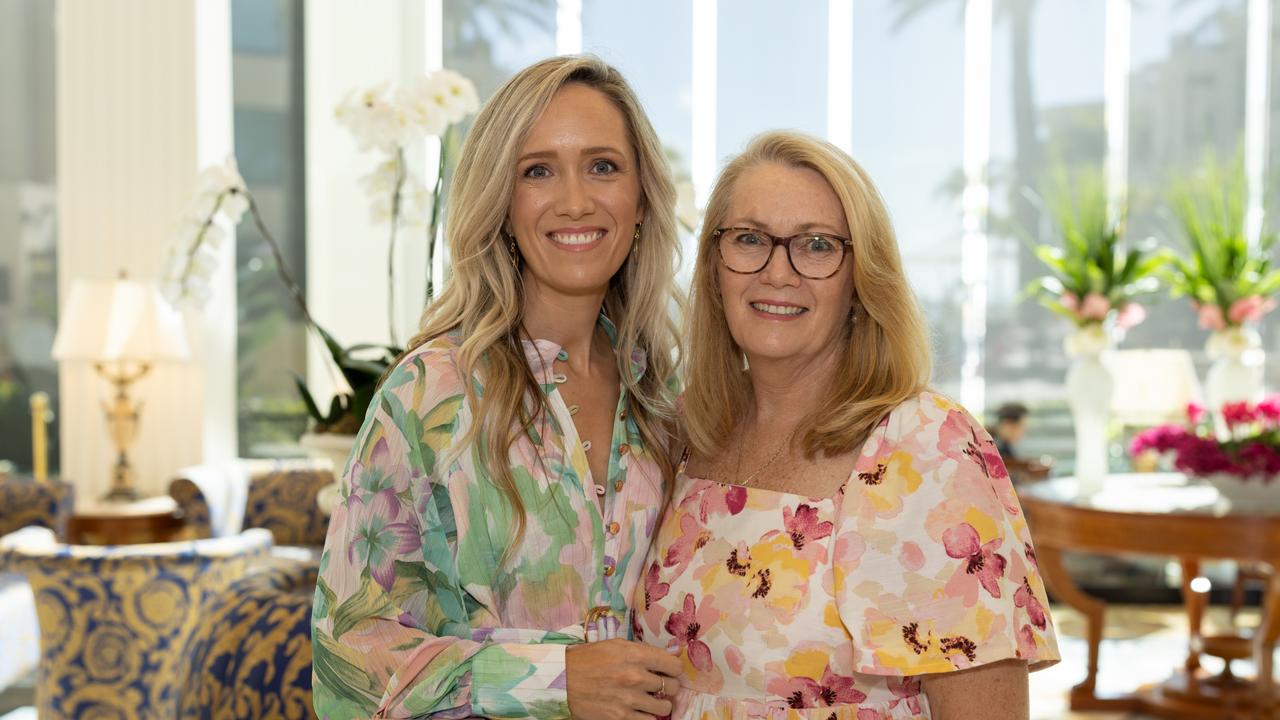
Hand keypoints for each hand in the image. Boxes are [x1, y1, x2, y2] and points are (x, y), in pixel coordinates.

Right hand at [566, 639, 680, 719]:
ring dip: (660, 703)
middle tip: (660, 686)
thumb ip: (641, 651)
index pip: (673, 665)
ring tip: (651, 700)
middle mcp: (636, 677)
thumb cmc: (588, 659)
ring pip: (664, 707)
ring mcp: (629, 700)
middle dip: (669, 686)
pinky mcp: (621, 718)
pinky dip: (647, 716)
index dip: (673, 669)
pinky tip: (639, 710)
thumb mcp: (615, 645)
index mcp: (635, 655)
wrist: (562, 680)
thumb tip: (668, 654)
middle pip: (672, 686)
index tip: (669, 671)